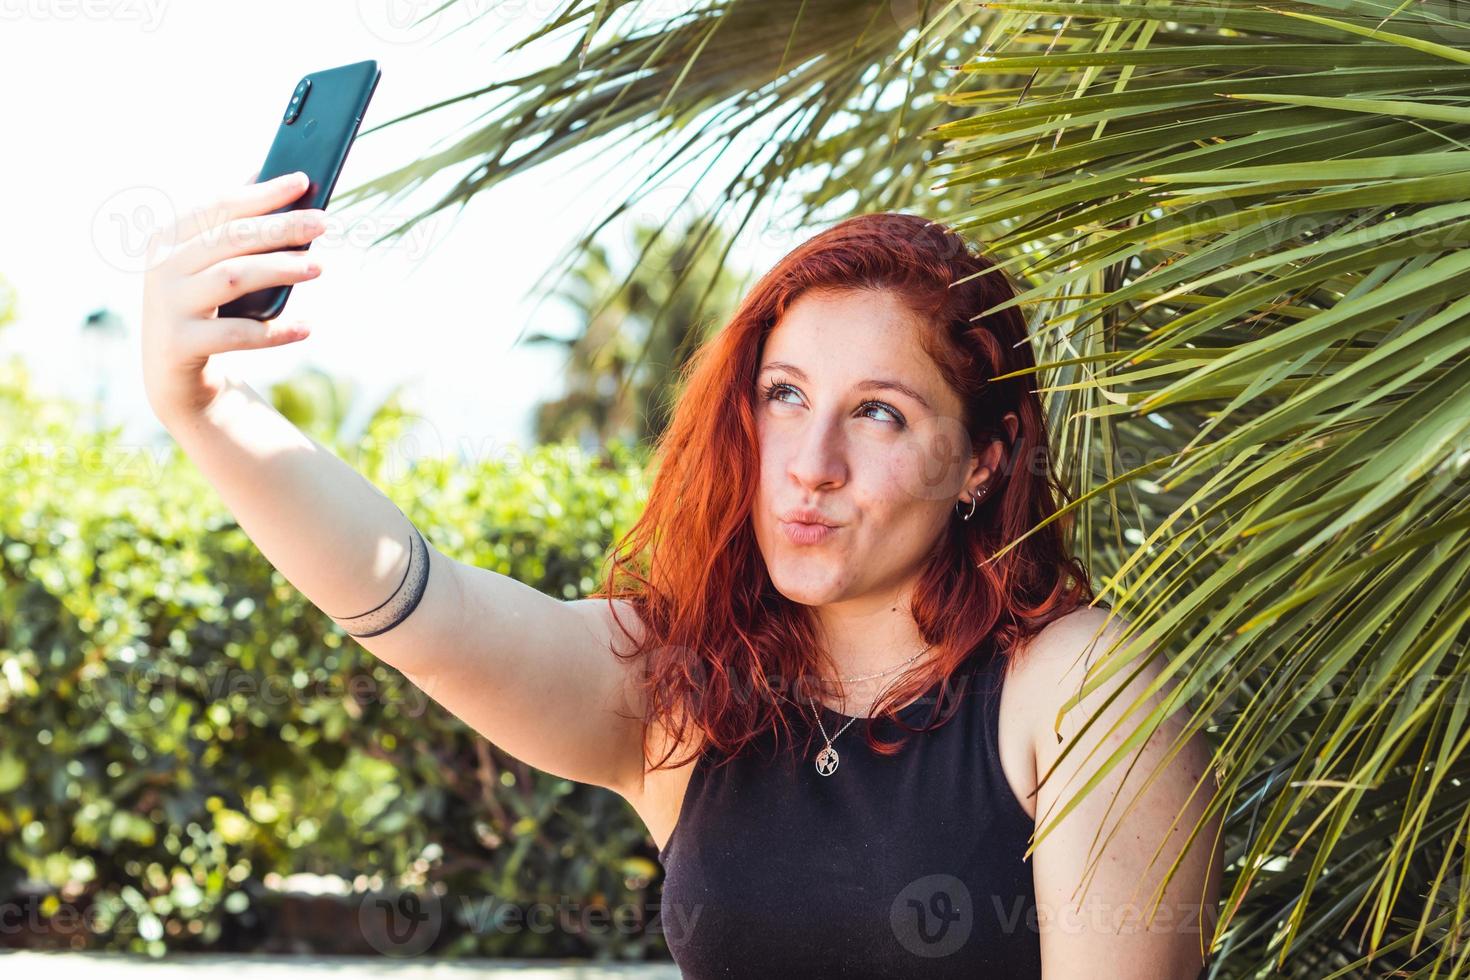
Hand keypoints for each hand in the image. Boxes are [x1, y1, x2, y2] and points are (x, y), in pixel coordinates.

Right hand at [140, 170, 326, 425]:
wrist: (173, 374)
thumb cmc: (206, 308)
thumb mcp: (214, 266)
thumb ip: (238, 229)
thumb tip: (285, 186)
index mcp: (168, 238)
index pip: (220, 206)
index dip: (262, 193)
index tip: (302, 181)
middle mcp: (162, 267)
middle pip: (230, 238)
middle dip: (281, 227)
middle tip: (324, 224)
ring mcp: (168, 305)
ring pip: (232, 277)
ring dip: (280, 269)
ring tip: (320, 267)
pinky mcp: (180, 343)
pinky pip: (237, 334)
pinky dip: (275, 331)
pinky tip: (306, 328)